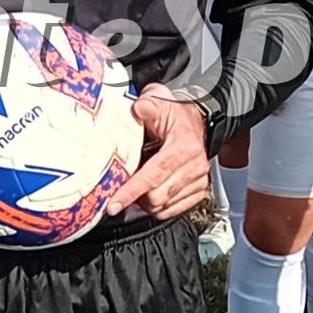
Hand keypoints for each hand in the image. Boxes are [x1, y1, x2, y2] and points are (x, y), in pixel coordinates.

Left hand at [104, 83, 209, 218]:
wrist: (196, 121)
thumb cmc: (175, 115)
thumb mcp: (160, 102)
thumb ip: (148, 104)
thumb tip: (139, 108)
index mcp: (184, 146)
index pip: (155, 174)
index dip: (132, 190)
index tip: (114, 203)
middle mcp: (195, 166)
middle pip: (158, 196)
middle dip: (136, 197)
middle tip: (121, 188)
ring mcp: (198, 180)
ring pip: (164, 207)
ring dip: (146, 202)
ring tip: (136, 188)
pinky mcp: (198, 191)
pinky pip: (173, 210)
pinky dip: (158, 207)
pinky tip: (150, 193)